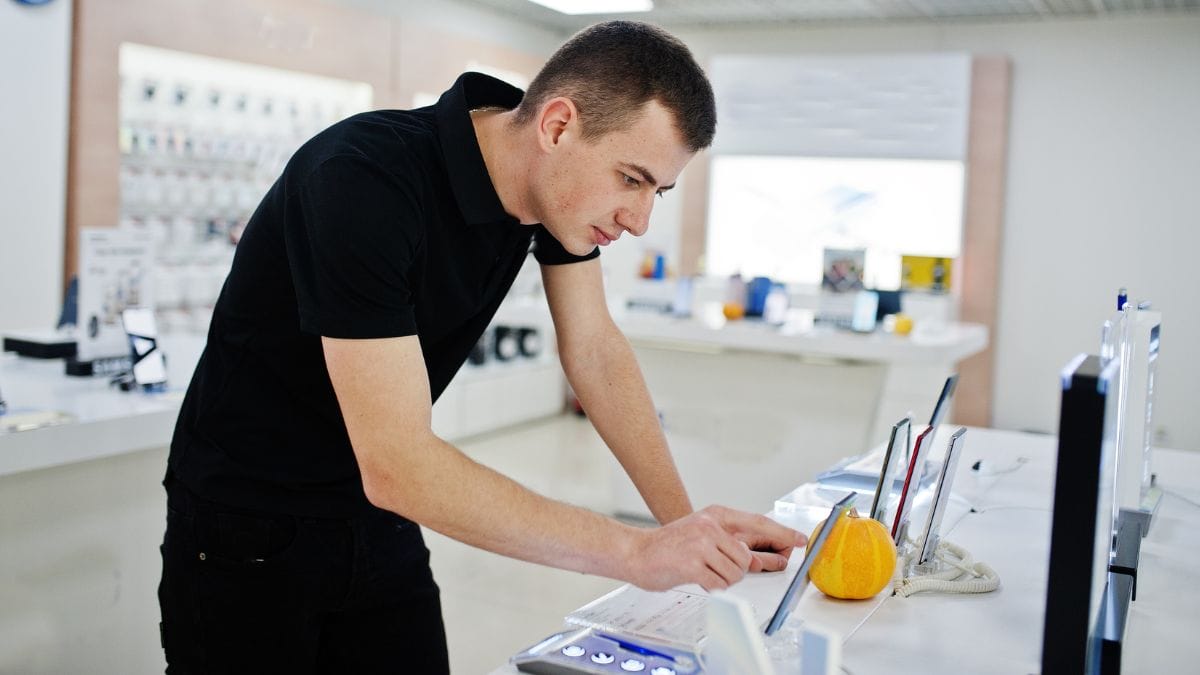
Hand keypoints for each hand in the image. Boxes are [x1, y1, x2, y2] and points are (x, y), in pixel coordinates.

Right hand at [626, 505, 805, 591]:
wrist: (636, 553)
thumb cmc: (670, 547)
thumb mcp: (704, 537)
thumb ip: (735, 546)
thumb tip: (767, 557)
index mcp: (716, 515)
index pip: (758, 523)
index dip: (782, 533)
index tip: (800, 540)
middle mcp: (710, 526)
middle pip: (747, 557)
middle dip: (738, 569)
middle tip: (720, 568)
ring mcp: (701, 543)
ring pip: (736, 572)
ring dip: (723, 579)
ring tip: (702, 571)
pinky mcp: (693, 563)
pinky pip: (719, 584)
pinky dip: (712, 586)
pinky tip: (696, 577)